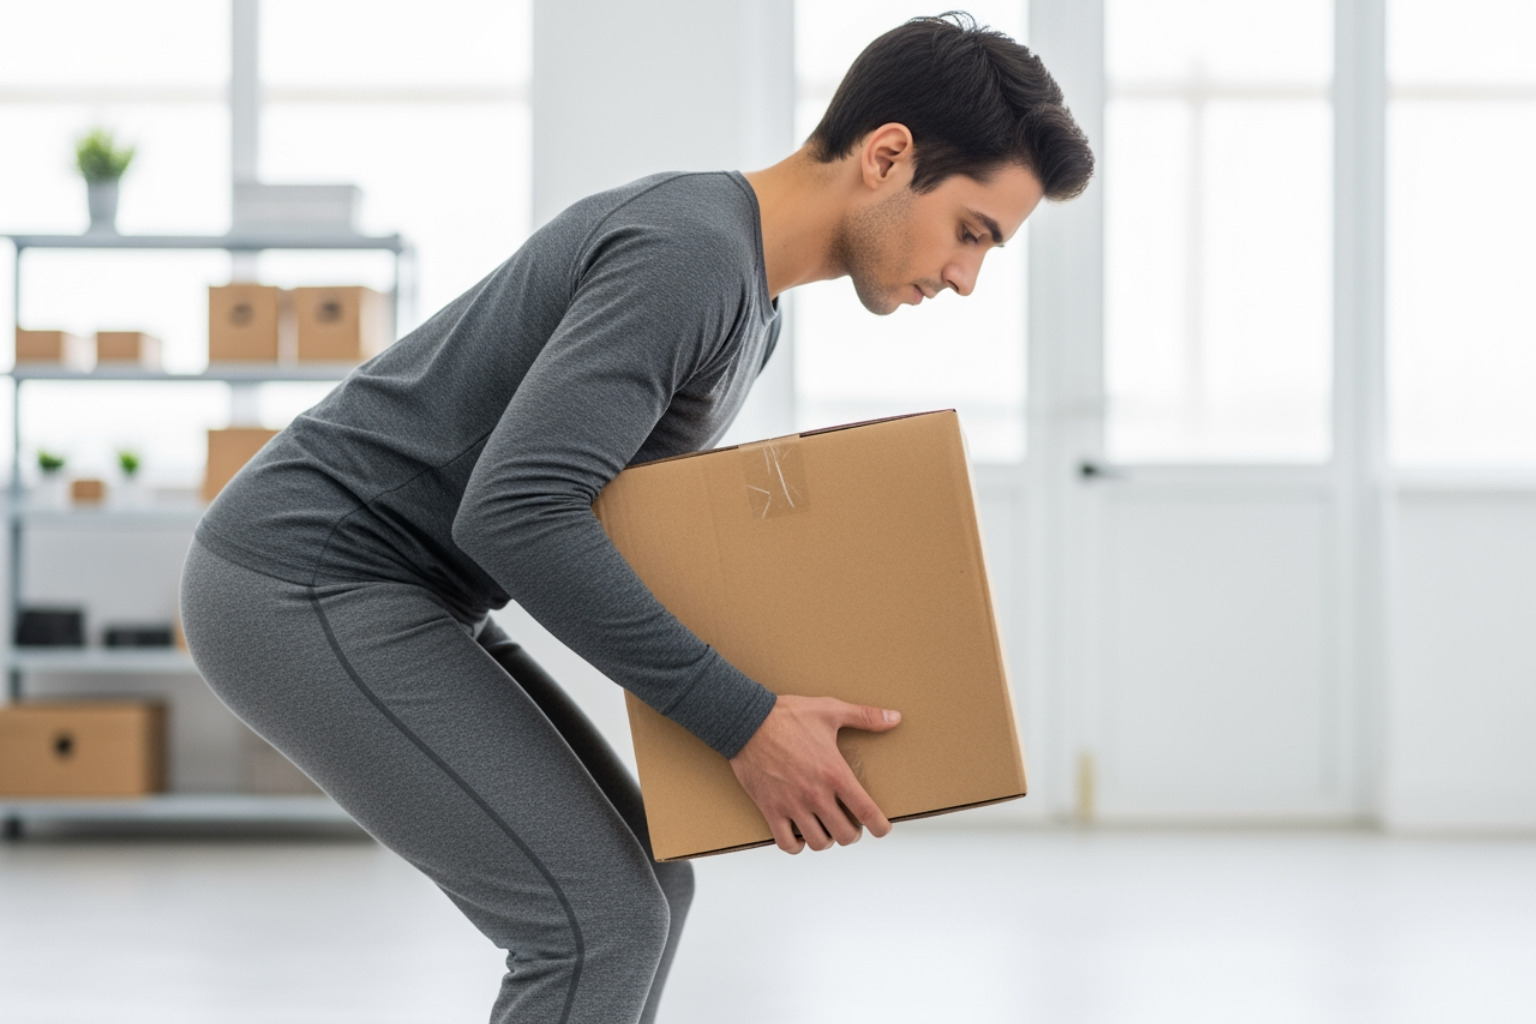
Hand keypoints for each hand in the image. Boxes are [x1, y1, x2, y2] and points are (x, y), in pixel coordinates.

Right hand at [728, 694, 900, 853]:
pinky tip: (800, 834)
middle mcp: (815, 794)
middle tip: (849, 824)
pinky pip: (786, 843)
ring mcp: (792, 805)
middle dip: (852, 833)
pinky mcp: (770, 809)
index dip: (880, 827)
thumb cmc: (787, 715)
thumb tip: (894, 718)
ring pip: (819, 843)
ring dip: (826, 839)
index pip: (866, 812)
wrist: (746, 721)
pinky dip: (796, 845)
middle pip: (845, 835)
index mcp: (834, 773)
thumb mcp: (830, 711)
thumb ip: (865, 717)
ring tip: (826, 828)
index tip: (882, 829)